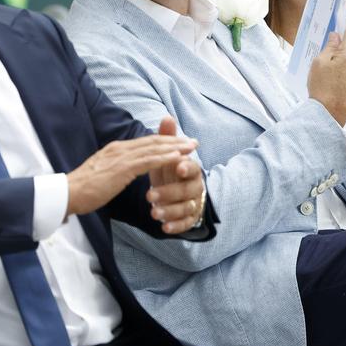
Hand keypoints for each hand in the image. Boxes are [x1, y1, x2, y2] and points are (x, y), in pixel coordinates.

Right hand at [66, 121, 196, 217]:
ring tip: (191, 147)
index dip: (164, 141)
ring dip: (175, 147)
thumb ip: (116, 168)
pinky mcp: (122, 169)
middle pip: (153, 141)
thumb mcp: (103, 173)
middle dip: (175, 140)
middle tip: (193, 141)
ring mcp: (121, 157)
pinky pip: (149, 161)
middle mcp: (120, 148)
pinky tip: (178, 157)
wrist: (68, 194)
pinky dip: (165, 157)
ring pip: (154, 149)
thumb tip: (125, 170)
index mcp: (116, 149)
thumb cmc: (83, 189)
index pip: (145, 142)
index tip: (180, 142)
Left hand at [145, 117, 206, 233]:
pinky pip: (185, 224)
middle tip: (150, 195)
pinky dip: (175, 226)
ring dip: (170, 210)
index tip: (178, 166)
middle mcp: (195, 187)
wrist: (179, 194)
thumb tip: (167, 117)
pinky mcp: (189, 219)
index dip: (187, 167)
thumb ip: (167, 139)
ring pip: (185, 208)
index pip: (193, 168)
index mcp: (191, 170)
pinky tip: (164, 227)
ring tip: (153, 213)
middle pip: (187, 190)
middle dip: (169, 192)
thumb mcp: (168, 156)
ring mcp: (193, 204)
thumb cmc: (172, 172)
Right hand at [307, 24, 345, 124]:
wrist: (328, 114)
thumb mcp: (320, 62)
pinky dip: (343, 64)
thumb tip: (336, 36)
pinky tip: (332, 67)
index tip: (341, 16)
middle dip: (343, 38)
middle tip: (330, 33)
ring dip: (342, 52)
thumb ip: (329, 46)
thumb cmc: (322, 87)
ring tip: (327, 52)